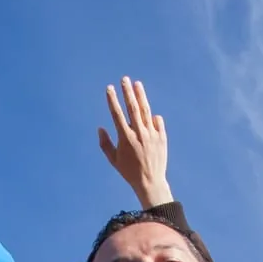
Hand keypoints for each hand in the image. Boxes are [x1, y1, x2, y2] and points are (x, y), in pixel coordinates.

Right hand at [98, 77, 171, 206]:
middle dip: (127, 92)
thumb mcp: (113, 159)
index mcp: (125, 138)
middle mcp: (139, 134)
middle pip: (133, 108)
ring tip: (137, 84)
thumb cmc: (129, 171)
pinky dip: (152, 117)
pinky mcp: (162, 137)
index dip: (112, 100)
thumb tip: (100, 128)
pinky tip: (149, 113)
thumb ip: (105, 144)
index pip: (117, 114)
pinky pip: (157, 122)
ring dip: (141, 96)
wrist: (150, 182)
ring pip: (146, 111)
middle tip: (124, 79)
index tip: (109, 88)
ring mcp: (152, 135)